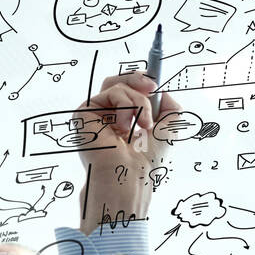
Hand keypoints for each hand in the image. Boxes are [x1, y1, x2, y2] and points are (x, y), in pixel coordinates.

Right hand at [73, 73, 181, 232]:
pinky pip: (110, 93)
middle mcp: (108, 117)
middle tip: (152, 88)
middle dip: (138, 79)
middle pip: (118, 81)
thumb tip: (164, 92)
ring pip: (117, 86)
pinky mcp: (84, 113)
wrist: (129, 175)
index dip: (140, 82)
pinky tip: (125, 128)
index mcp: (125, 121)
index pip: (128, 92)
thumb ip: (170, 109)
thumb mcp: (168, 131)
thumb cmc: (147, 161)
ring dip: (138, 101)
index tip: (155, 84)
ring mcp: (95, 115)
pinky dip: (125, 105)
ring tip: (143, 124)